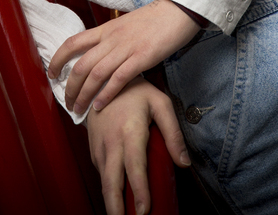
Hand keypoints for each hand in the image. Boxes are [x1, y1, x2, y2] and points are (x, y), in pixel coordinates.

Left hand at [48, 0, 198, 113]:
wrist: (177, 10)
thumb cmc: (154, 19)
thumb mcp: (126, 25)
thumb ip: (112, 38)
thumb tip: (102, 53)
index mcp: (106, 28)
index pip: (73, 42)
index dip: (58, 59)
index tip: (51, 74)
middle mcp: (111, 38)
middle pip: (81, 64)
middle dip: (70, 87)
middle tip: (67, 103)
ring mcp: (126, 48)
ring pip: (96, 74)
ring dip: (84, 95)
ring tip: (78, 110)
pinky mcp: (142, 58)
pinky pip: (119, 78)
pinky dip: (106, 94)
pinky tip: (100, 106)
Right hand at [86, 76, 190, 214]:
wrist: (104, 76)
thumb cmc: (136, 91)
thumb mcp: (161, 104)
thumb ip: (173, 133)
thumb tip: (184, 163)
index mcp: (130, 131)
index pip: (134, 168)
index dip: (139, 191)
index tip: (144, 211)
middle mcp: (112, 141)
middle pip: (111, 181)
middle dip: (116, 207)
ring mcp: (99, 143)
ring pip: (102, 178)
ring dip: (110, 199)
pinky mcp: (93, 144)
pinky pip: (99, 169)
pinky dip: (106, 183)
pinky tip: (114, 193)